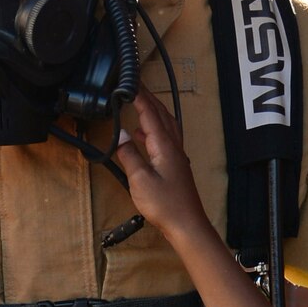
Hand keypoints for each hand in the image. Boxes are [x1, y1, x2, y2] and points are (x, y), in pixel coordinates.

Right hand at [115, 91, 209, 243]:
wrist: (187, 225)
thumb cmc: (165, 205)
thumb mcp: (139, 179)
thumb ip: (129, 154)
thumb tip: (120, 133)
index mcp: (164, 145)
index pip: (150, 113)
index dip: (139, 96)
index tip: (129, 81)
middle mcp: (173, 146)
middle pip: (161, 114)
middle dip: (148, 98)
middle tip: (135, 86)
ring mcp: (176, 156)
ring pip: (166, 125)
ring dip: (153, 111)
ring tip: (139, 104)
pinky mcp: (176, 166)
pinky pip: (166, 139)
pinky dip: (155, 129)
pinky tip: (144, 136)